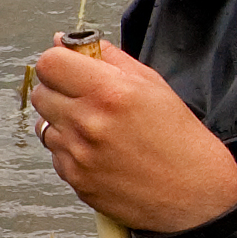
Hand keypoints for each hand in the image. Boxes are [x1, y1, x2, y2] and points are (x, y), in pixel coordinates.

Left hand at [27, 36, 236, 234]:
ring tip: (98, 128)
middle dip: (58, 90)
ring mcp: (78, 154)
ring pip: (44, 123)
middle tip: (86, 97)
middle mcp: (88, 123)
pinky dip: (70, 149)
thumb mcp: (152, 85)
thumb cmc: (180, 138)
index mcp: (110, 93)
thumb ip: (106, 58)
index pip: (49, 63)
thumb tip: (63, 40)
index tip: (72, 68)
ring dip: (63, 121)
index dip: (58, 61)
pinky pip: (55, 153)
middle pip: (41, 93)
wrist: (195, 197)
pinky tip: (100, 152)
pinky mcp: (74, 179)